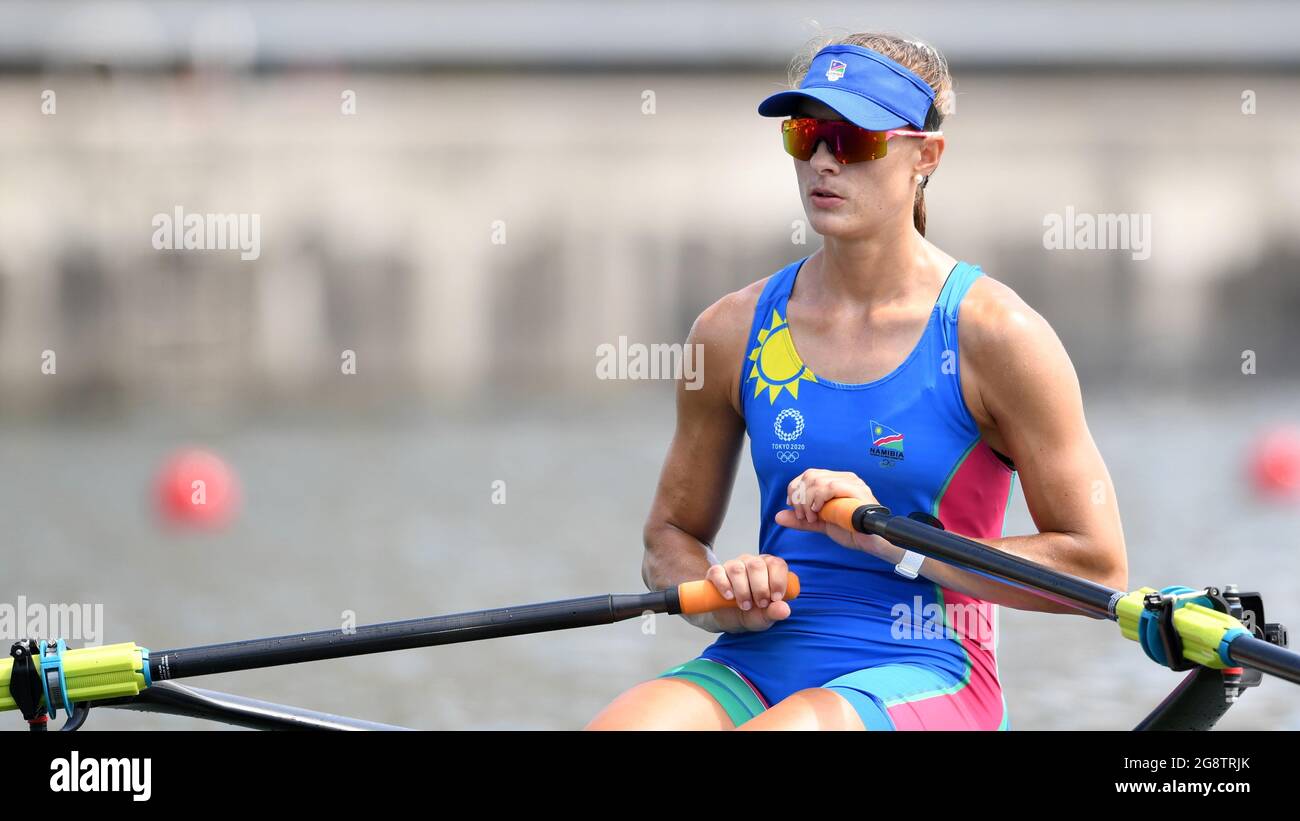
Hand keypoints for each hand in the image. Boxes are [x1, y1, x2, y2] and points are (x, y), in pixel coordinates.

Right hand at [703, 553, 792, 632]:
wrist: (728, 620)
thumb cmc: (751, 614)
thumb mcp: (765, 617)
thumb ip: (775, 612)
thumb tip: (785, 610)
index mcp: (768, 569)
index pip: (776, 564)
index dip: (778, 580)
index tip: (775, 598)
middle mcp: (751, 563)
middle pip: (756, 565)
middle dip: (760, 588)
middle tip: (760, 604)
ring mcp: (732, 566)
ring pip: (737, 569)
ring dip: (743, 590)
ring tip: (745, 606)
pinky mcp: (715, 573)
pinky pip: (718, 572)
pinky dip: (724, 585)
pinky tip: (729, 597)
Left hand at [775, 468, 902, 563]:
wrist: (871, 543)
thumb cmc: (851, 531)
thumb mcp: (820, 524)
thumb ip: (800, 520)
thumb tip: (778, 516)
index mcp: (835, 481)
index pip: (808, 474)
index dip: (795, 488)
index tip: (792, 506)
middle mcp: (843, 477)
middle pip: (810, 475)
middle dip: (799, 497)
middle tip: (803, 516)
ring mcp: (852, 482)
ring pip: (817, 480)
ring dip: (808, 501)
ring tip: (812, 517)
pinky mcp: (857, 490)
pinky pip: (830, 486)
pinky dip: (818, 499)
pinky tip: (819, 511)